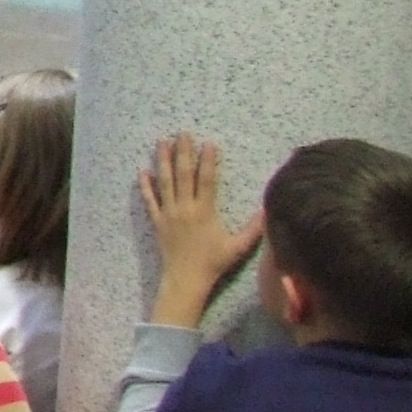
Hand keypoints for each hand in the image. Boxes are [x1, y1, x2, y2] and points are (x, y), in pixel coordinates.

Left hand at [141, 133, 258, 327]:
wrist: (186, 279)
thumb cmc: (213, 262)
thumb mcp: (238, 246)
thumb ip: (254, 228)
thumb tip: (269, 209)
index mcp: (205, 211)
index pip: (207, 179)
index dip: (207, 160)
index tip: (209, 143)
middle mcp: (185, 208)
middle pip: (183, 174)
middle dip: (183, 152)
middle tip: (182, 132)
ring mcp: (168, 213)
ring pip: (165, 182)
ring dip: (163, 161)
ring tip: (162, 141)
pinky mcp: (156, 221)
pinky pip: (149, 200)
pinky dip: (145, 185)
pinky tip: (142, 171)